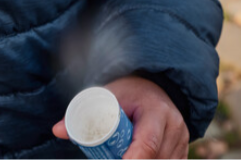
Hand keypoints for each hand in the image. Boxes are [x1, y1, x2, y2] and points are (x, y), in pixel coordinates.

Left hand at [53, 76, 188, 158]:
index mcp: (157, 111)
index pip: (147, 145)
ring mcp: (182, 140)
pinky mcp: (183, 150)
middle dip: (132, 159)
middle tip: (110, 156)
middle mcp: (175, 126)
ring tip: (121, 152)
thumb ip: (85, 114)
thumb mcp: (108, 97)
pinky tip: (137, 155)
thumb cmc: (129, 93)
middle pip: (155, 159)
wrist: (156, 88)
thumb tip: (57, 130)